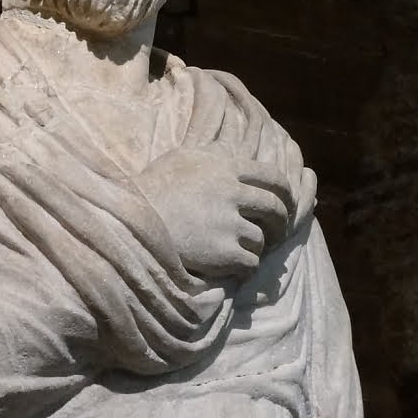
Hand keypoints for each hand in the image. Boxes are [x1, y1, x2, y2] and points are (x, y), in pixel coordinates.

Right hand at [136, 142, 293, 280]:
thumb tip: (234, 150)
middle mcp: (232, 193)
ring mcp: (228, 224)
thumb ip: (214, 153)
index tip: (286, 204)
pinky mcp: (223, 253)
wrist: (130, 221)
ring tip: (242, 251)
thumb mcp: (183, 156)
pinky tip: (233, 267)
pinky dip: (245, 268)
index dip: (286, 192)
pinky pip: (250, 263)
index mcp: (225, 168)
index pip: (273, 177)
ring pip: (262, 239)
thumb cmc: (153, 187)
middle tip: (274, 233)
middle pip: (275, 208)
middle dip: (280, 223)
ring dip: (256, 247)